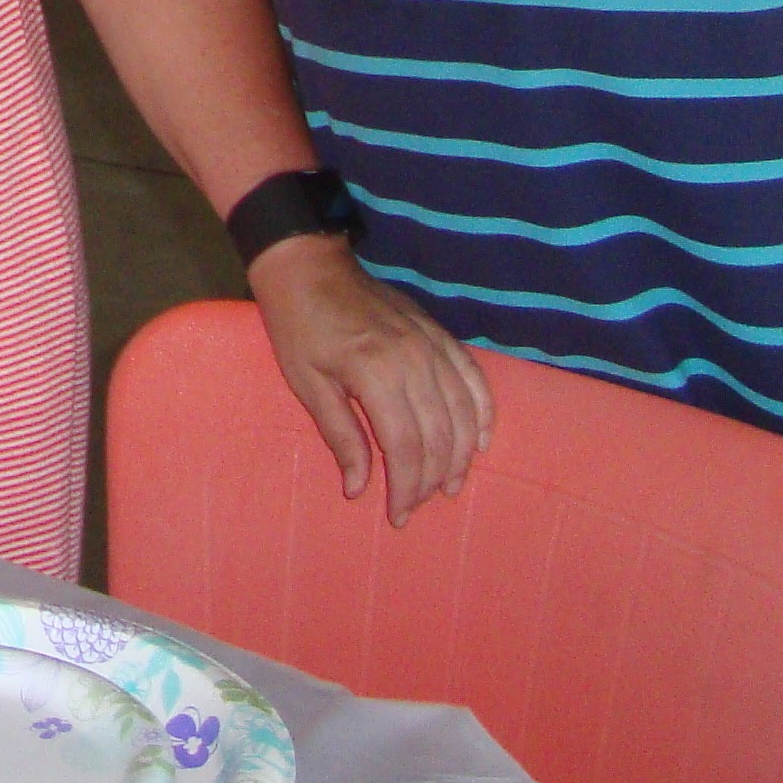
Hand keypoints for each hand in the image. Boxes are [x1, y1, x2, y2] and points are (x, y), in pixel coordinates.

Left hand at [248, 237, 491, 524]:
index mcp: (375, 372)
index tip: (398, 516)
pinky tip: (481, 442)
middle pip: (438, 437)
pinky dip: (483, 414)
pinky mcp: (439, 334)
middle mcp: (413, 359)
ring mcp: (431, 344)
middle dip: (430, 480)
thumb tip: (359, 488)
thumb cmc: (299, 326)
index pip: (405, 447)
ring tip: (447, 486)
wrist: (308, 266)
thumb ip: (340, 436)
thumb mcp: (306, 384)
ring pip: (463, 414)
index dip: (406, 488)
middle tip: (416, 505)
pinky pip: (474, 379)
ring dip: (460, 456)